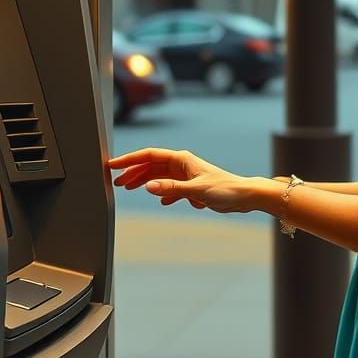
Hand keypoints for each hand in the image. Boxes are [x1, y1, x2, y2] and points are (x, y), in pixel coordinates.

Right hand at [106, 147, 262, 213]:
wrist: (244, 196)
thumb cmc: (225, 189)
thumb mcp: (195, 190)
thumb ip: (171, 189)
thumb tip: (148, 187)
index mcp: (181, 159)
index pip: (149, 156)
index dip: (130, 160)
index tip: (114, 165)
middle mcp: (182, 165)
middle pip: (151, 166)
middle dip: (133, 173)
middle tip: (117, 182)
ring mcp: (186, 175)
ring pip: (159, 176)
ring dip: (145, 182)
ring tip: (129, 190)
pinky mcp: (192, 187)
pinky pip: (171, 188)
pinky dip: (164, 194)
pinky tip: (160, 201)